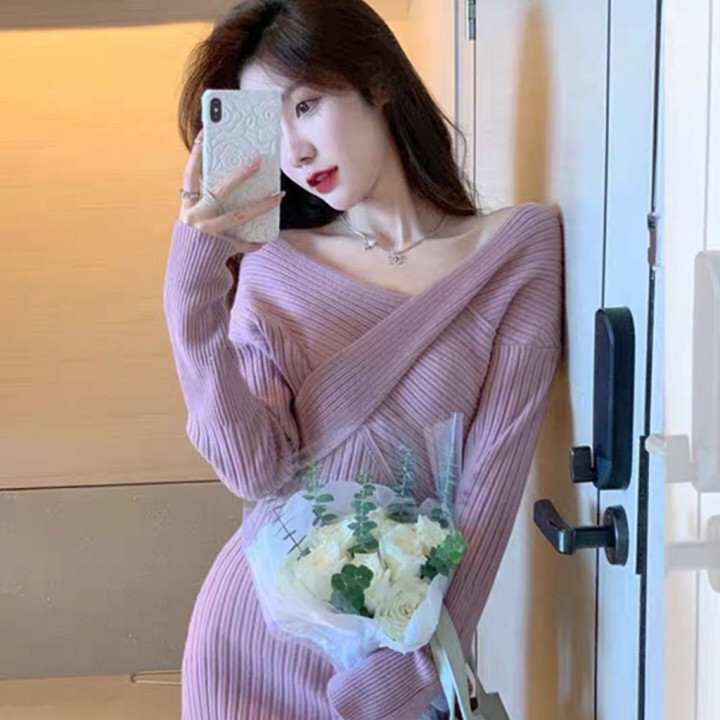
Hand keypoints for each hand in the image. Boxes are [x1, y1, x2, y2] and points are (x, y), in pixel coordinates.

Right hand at [178, 128, 284, 253]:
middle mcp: (195, 218)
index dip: (195, 156)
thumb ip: (206, 202)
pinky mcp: (222, 247)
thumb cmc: (196, 240)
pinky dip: (254, 241)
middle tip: (258, 161)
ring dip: (261, 205)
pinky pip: (243, 242)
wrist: (190, 272)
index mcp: (187, 206)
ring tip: (279, 196)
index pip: (190, 176)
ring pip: (239, 215)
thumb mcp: (194, 218)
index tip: (204, 136)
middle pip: (220, 191)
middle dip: (239, 175)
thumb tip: (234, 179)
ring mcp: (209, 233)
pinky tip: (265, 238)